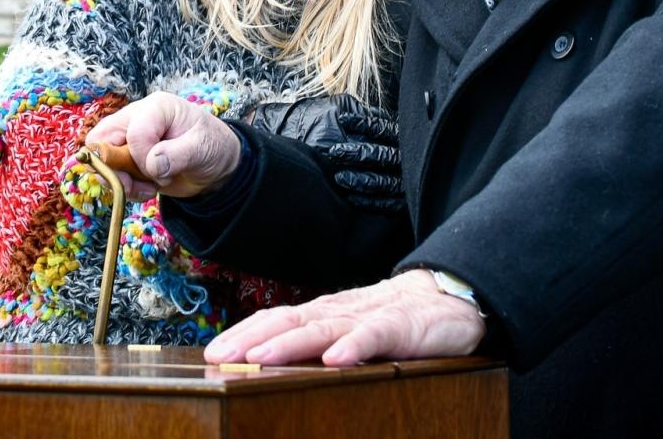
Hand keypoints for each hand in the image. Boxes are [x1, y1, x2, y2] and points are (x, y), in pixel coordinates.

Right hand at [86, 92, 241, 199]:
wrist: (215, 164)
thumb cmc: (212, 146)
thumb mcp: (202, 148)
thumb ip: (177, 154)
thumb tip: (151, 164)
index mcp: (156, 108)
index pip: (133, 132)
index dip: (142, 157)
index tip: (162, 171)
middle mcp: (136, 118)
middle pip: (101, 140)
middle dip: (115, 169)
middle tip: (136, 184)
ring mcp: (128, 138)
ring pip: (100, 158)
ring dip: (120, 180)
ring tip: (149, 187)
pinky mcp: (126, 157)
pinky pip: (109, 174)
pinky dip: (124, 187)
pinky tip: (148, 188)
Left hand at [203, 270, 484, 366]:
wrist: (450, 298)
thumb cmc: (395, 321)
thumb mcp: (350, 332)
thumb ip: (317, 343)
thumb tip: (270, 364)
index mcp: (324, 313)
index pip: (276, 319)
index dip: (243, 333)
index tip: (211, 352)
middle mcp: (339, 311)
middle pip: (288, 321)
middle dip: (250, 338)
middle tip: (218, 356)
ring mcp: (369, 317)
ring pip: (323, 328)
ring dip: (290, 342)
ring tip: (260, 357)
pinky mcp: (401, 328)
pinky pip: (374, 336)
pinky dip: (354, 346)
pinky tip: (334, 359)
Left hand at [327, 100, 403, 210]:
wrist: (433, 175)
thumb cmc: (407, 144)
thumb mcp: (398, 126)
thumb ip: (380, 119)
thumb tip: (354, 108)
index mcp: (405, 137)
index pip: (382, 128)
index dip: (362, 123)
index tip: (342, 119)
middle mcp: (408, 158)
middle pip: (380, 155)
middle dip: (356, 153)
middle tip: (334, 152)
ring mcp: (409, 180)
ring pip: (383, 181)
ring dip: (359, 180)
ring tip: (339, 178)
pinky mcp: (407, 200)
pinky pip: (388, 203)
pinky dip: (370, 201)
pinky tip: (352, 198)